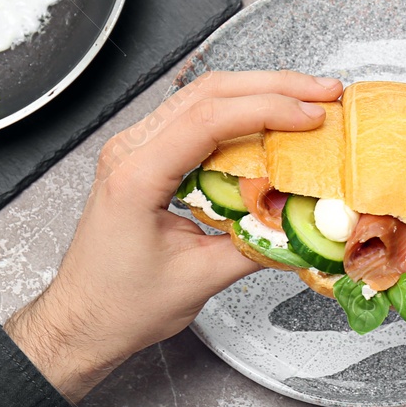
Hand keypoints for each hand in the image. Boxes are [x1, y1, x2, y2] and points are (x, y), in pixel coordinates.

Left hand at [5, 71, 342, 402]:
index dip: (268, 110)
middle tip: (324, 93)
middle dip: (273, 86)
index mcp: (136, 176)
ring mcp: (135, 148)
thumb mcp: (199, 279)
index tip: (313, 117)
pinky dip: (239, 112)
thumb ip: (256, 247)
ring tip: (307, 99)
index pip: (208, 120)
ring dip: (259, 92)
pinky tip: (270, 121)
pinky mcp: (146, 156)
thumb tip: (304, 222)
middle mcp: (131, 150)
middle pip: (208, 92)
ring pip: (202, 96)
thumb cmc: (122, 306)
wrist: (82, 320)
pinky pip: (195, 118)